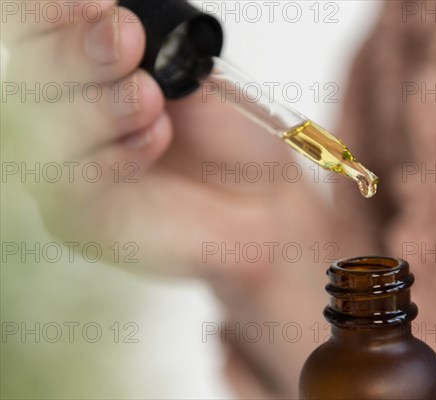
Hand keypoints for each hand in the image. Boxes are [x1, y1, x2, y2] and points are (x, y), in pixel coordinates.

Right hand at [3, 0, 330, 279]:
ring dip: (96, 105)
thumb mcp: (197, 78)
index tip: (102, 4)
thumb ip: (154, 52)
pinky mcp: (83, 219)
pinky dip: (112, 156)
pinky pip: (72, 187)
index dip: (57, 15)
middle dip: (77, 53)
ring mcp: (69, 168)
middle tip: (125, 38)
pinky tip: (154, 137)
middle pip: (32, 77)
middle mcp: (67, 117)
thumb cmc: (228, 139)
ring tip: (149, 96)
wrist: (260, 197)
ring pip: (44, 132)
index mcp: (86, 73)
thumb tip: (119, 22)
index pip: (41, 35)